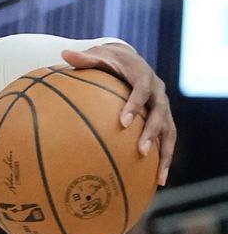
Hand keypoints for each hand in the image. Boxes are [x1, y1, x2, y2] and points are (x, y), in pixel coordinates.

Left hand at [63, 44, 175, 184]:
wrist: (130, 61)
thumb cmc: (109, 60)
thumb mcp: (98, 55)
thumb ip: (83, 58)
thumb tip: (64, 53)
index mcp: (143, 76)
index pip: (142, 90)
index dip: (135, 106)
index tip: (123, 123)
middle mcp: (158, 92)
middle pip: (161, 114)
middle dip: (152, 133)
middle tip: (140, 151)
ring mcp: (163, 107)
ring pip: (169, 131)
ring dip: (165, 153)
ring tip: (158, 176)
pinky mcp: (164, 119)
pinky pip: (167, 140)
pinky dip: (164, 158)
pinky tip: (157, 180)